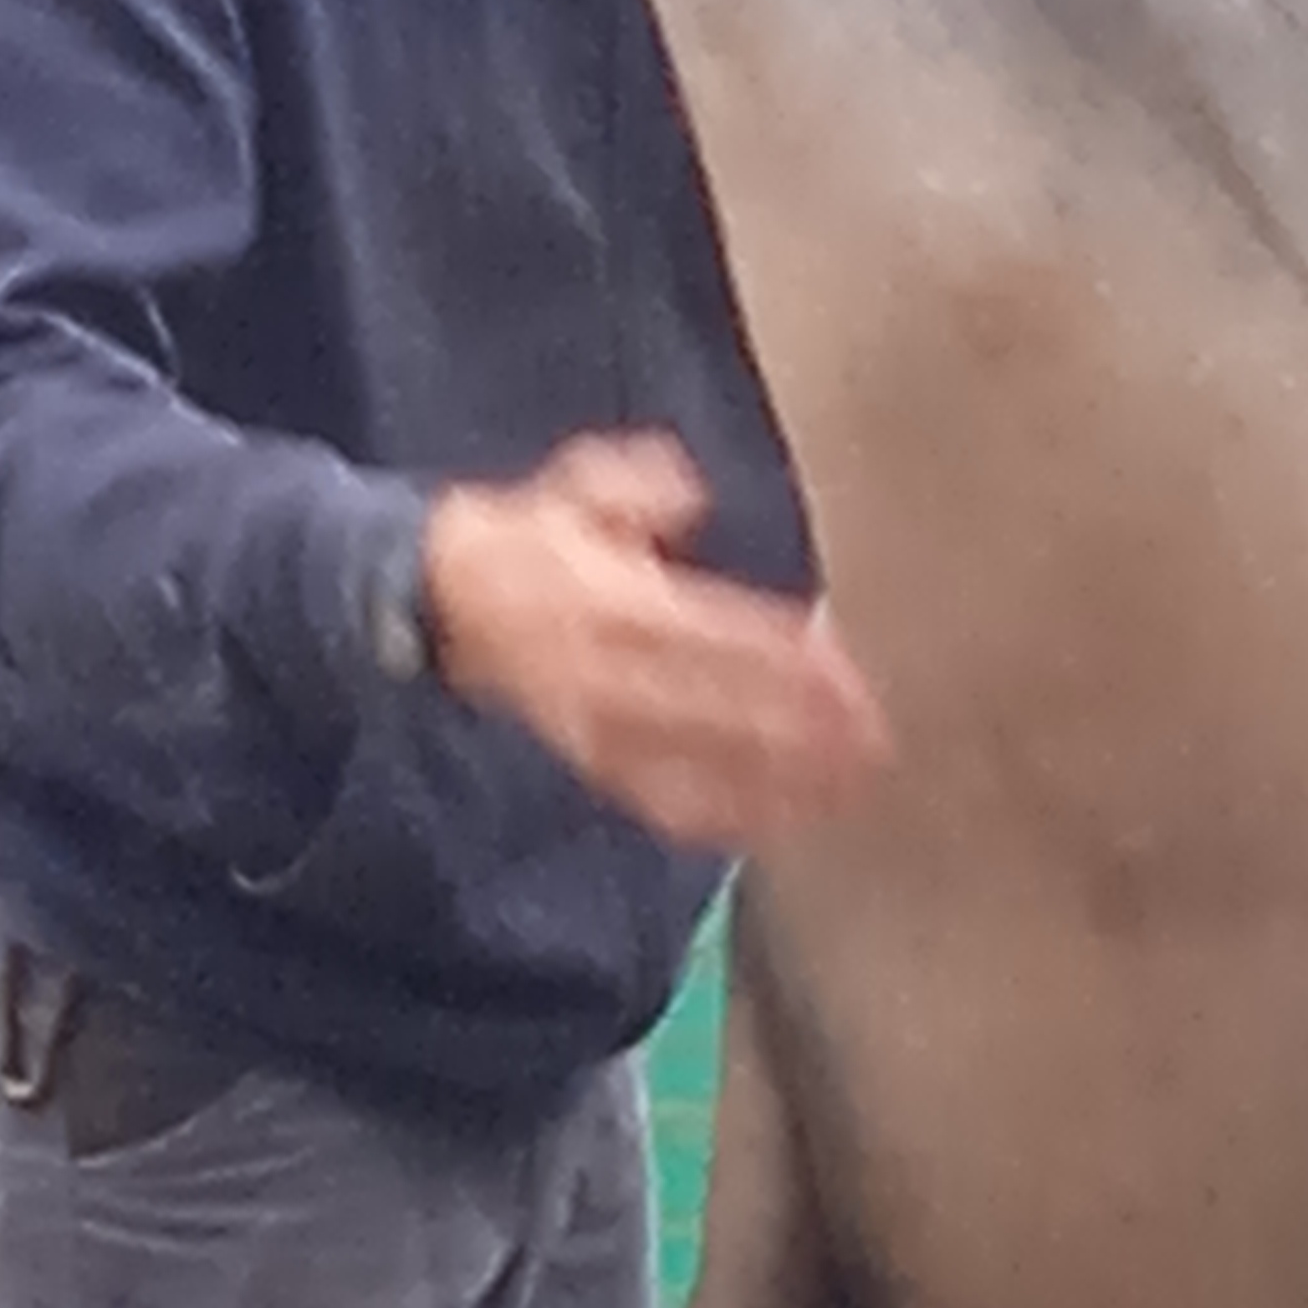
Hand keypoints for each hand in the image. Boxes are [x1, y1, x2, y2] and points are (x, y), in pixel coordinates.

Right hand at [422, 429, 889, 848]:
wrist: (435, 600)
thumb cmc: (524, 543)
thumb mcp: (576, 488)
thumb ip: (636, 484)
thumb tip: (688, 492)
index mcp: (613, 600)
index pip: (712, 634)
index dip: (778, 658)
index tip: (842, 670)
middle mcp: (608, 673)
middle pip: (718, 708)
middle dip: (800, 729)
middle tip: (872, 739)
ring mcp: (601, 729)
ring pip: (701, 765)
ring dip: (778, 780)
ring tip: (848, 786)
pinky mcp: (594, 766)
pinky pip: (663, 803)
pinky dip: (724, 817)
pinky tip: (778, 822)